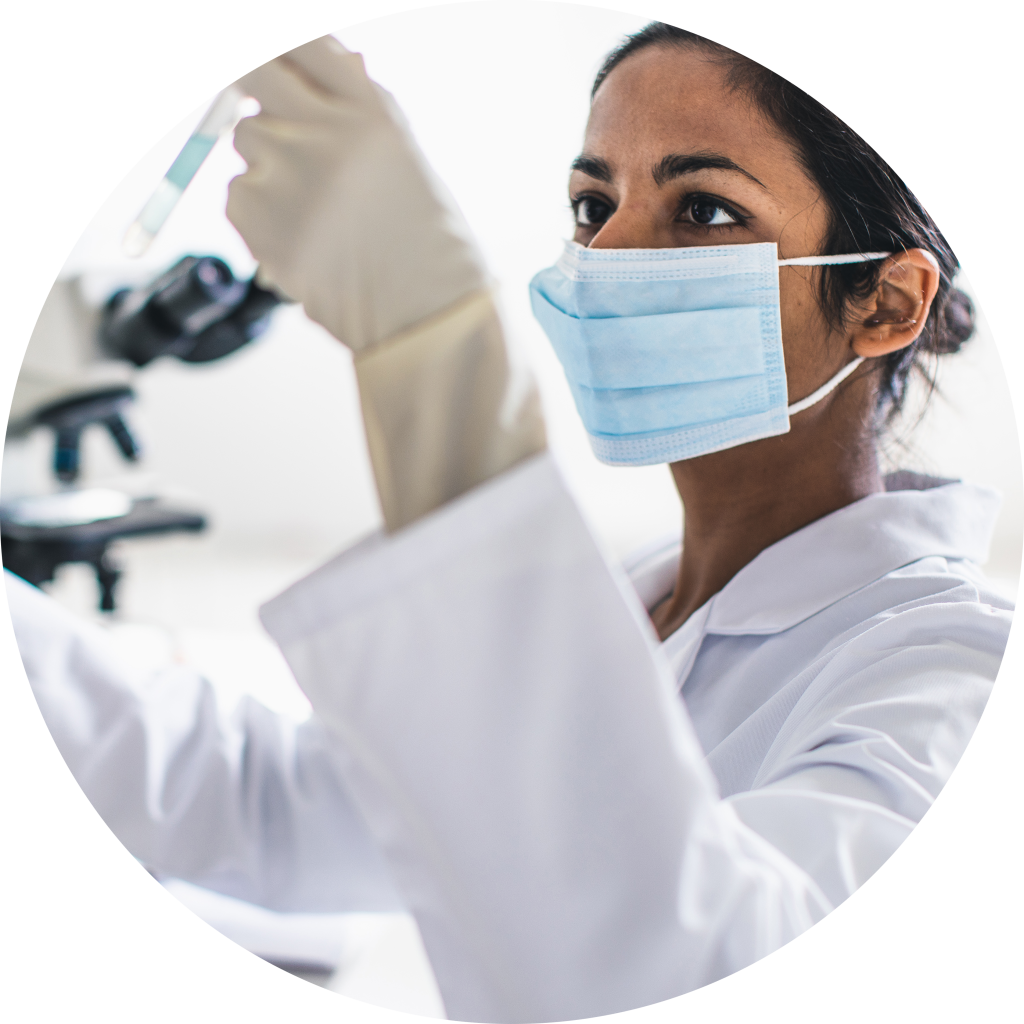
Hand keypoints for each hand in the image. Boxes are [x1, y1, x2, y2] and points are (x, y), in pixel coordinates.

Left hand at [227, 36, 486, 352]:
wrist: (423, 314)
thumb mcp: (401, 151)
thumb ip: (354, 99)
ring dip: (269, 163)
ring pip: (246, 142)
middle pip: (253, 76)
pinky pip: (238, 195)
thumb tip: (306, 60)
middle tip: (287, 131)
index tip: (275, 68)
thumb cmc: (421, 234)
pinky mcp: (259, 223)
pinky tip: (307, 239)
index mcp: (368, 110)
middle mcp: (324, 135)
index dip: (281, 56)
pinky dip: (263, 212)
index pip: (299, 43)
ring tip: (317, 209)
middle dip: (258, 91)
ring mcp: (287, 179)